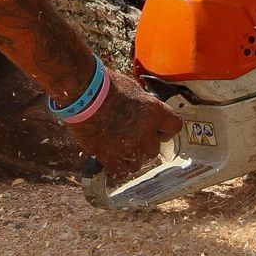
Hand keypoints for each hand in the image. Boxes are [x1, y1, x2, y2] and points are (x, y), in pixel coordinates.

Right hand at [66, 70, 183, 182]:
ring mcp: (128, 148)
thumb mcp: (133, 89)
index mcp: (154, 112)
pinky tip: (112, 154)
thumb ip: (145, 105)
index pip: (174, 126)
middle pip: (155, 147)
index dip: (165, 128)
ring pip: (140, 161)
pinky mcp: (110, 158)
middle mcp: (145, 133)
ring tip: (119, 143)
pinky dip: (118, 164)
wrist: (81, 94)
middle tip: (132, 133)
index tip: (157, 127)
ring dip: (133, 154)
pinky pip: (122, 170)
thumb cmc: (105, 85)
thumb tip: (149, 112)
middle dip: (146, 141)